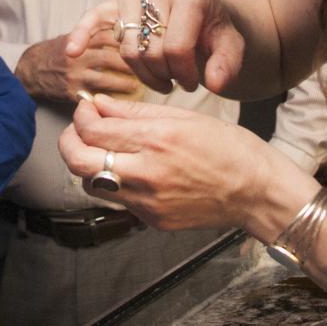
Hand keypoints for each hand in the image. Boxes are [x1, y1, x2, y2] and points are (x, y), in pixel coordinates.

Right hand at [14, 32, 140, 103]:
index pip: (113, 35)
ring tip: (143, 85)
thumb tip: (133, 33)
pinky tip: (125, 100)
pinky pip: (96, 96)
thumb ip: (99, 33)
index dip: (133, 41)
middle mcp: (78, 54)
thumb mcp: (75, 34)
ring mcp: (74, 74)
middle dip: (135, 64)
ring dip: (128, 83)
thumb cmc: (59, 51)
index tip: (149, 46)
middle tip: (152, 69)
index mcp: (81, 36)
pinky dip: (112, 98)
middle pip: (113, 57)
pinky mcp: (71, 92)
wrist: (31, 69)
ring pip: (108, 78)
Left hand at [57, 94, 312, 233]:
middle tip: (78, 131)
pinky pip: (118, 201)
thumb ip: (135, 112)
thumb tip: (98, 104)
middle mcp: (147, 173)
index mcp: (156, 140)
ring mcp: (148, 202)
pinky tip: (133, 171)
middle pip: (78, 161)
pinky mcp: (152, 220)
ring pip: (91, 184)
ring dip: (88, 164)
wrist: (257, 193)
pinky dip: (115, 183)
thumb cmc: (229, 148)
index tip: (86, 109)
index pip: (92, 129)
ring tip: (105, 151)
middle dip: (69, 142)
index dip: (80, 116)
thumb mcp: (185, 117)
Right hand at [65, 0, 245, 93]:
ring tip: (160, 78)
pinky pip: (95, 17)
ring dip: (142, 71)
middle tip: (176, 82)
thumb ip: (227, 64)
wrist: (205, 14)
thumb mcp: (232, 46)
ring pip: (128, 47)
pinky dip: (82, 34)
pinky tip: (73, 51)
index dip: (184, 75)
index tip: (192, 84)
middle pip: (151, 50)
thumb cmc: (216, 31)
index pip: (177, 46)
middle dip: (164, 75)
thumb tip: (213, 82)